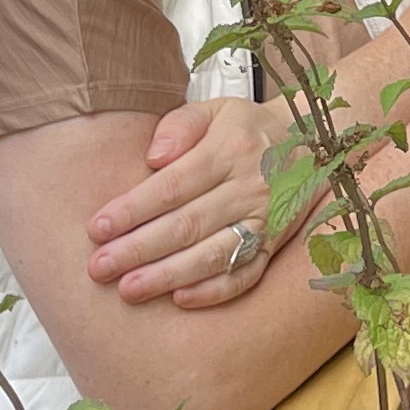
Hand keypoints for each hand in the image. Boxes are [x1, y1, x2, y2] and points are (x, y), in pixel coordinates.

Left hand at [86, 98, 291, 307]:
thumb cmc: (247, 130)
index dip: (134, 209)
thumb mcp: (216, 110)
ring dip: (168, 275)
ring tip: (129, 290)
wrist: (311, 144)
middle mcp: (250, 187)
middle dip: (139, 249)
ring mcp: (265, 220)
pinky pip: (246, 275)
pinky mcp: (273, 245)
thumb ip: (180, 125)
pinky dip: (214, 291)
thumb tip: (152, 157)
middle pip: (187, 224)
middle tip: (99, 268)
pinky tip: (179, 299)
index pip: (174, 185)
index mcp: (230, 149)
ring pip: (213, 254)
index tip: (98, 228)